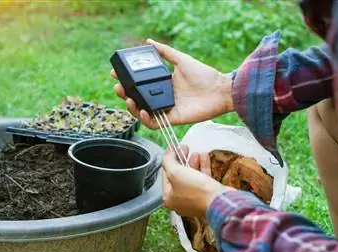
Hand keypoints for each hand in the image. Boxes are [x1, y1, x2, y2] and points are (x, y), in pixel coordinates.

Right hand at [111, 39, 233, 128]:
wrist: (220, 91)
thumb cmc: (204, 76)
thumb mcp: (182, 60)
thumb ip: (166, 52)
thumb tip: (149, 42)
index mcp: (163, 84)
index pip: (140, 84)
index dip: (127, 80)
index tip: (116, 73)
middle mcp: (162, 97)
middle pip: (138, 98)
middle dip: (125, 94)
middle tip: (118, 87)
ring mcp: (166, 109)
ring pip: (142, 112)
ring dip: (132, 108)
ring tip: (128, 98)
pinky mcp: (172, 119)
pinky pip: (154, 123)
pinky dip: (145, 119)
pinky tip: (142, 111)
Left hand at [161, 145, 233, 216]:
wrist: (219, 201)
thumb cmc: (195, 189)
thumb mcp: (175, 172)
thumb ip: (168, 161)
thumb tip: (167, 153)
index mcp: (168, 198)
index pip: (165, 175)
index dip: (168, 159)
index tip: (172, 147)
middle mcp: (180, 201)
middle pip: (178, 176)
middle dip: (182, 160)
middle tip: (184, 148)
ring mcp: (194, 199)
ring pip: (191, 177)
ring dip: (193, 163)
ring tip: (196, 152)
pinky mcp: (207, 196)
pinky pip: (202, 180)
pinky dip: (203, 167)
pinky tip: (204, 156)